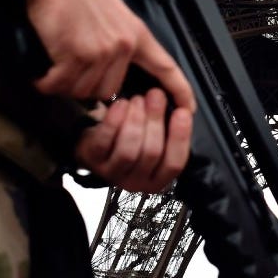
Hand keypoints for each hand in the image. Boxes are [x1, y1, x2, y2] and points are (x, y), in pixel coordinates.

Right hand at [25, 0, 195, 111]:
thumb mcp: (115, 15)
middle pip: (109, 92)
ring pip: (85, 91)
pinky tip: (44, 75)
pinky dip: (48, 83)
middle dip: (87, 88)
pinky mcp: (76, 54)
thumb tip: (114, 74)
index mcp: (137, 35)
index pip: (167, 68)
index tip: (188, 109)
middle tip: (71, 73)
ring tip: (57, 68)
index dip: (181, 91)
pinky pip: (62, 85)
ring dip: (66, 86)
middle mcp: (123, 45)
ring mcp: (101, 51)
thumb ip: (121, 44)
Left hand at [75, 89, 192, 190]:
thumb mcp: (158, 134)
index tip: (182, 112)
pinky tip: (121, 104)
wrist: (98, 140)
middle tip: (157, 95)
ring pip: (128, 150)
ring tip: (138, 99)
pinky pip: (104, 142)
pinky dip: (114, 121)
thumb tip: (184, 107)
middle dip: (156, 120)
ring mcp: (113, 173)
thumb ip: (172, 125)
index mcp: (158, 178)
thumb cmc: (134, 136)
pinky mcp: (93, 161)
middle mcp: (136, 182)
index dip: (180, 137)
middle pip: (151, 153)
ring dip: (136, 120)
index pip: (175, 163)